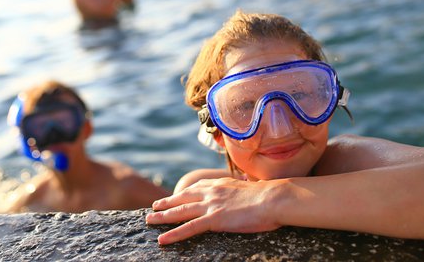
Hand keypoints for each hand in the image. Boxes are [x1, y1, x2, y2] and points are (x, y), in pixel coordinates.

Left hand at [145, 177, 281, 244]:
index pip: (197, 187)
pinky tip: (163, 240)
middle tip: (154, 206)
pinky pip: (189, 228)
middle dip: (167, 202)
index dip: (184, 192)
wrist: (273, 198)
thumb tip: (250, 189)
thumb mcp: (251, 189)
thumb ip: (244, 190)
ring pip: (180, 211)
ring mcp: (211, 205)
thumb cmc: (269, 196)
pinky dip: (173, 234)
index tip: (175, 195)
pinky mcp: (214, 219)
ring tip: (150, 220)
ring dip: (163, 216)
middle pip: (183, 197)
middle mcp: (212, 191)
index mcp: (221, 184)